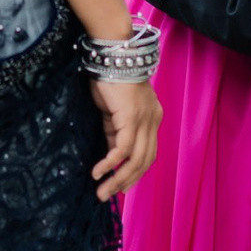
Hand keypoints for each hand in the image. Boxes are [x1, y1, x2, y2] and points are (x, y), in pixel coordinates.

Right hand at [89, 77, 160, 198]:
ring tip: (101, 191)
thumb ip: (114, 132)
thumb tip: (111, 156)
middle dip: (126, 181)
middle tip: (108, 195)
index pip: (148, 153)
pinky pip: (122, 149)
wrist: (112, 55)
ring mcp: (144, 120)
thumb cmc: (110, 78)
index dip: (136, 173)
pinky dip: (111, 164)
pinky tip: (98, 173)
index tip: (121, 187)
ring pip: (135, 160)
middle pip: (144, 161)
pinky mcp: (131, 118)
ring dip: (118, 179)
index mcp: (151, 118)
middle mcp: (152, 121)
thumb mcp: (113, 111)